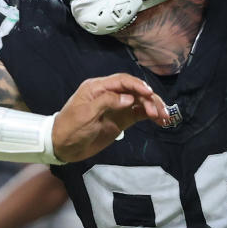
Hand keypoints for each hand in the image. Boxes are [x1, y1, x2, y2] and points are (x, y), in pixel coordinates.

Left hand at [51, 74, 166, 161]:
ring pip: (139, 101)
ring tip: (164, 117)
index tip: (149, 94)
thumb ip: (107, 102)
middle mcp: (109, 94)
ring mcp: (116, 107)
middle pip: (134, 90)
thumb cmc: (70, 127)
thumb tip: (129, 98)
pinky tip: (161, 120)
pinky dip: (150, 115)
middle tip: (158, 111)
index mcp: (97, 87)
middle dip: (149, 98)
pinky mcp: (121, 120)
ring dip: (153, 107)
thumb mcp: (85, 114)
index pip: (122, 81)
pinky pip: (138, 113)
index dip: (137, 85)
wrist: (62, 146)